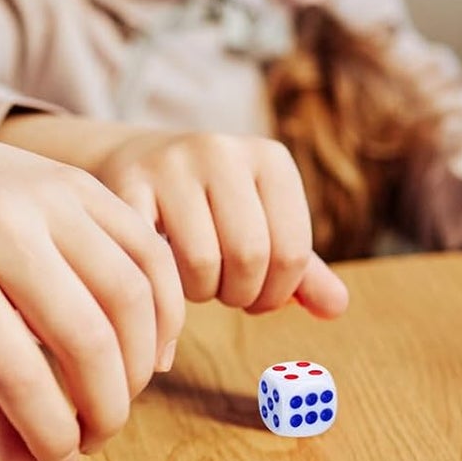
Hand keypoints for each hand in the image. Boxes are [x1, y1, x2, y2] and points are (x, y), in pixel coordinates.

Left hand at [0, 104, 184, 460]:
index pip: (17, 374)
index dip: (51, 433)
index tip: (60, 460)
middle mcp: (1, 223)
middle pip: (88, 337)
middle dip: (106, 408)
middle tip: (96, 437)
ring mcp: (50, 194)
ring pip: (132, 295)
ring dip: (138, 365)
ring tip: (118, 397)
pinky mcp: (84, 181)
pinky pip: (148, 251)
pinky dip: (161, 309)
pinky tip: (146, 347)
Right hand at [89, 129, 348, 317]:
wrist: (134, 162)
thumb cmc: (211, 207)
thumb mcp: (261, 225)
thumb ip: (300, 269)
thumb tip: (336, 309)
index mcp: (270, 158)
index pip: (293, 253)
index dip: (277, 293)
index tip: (258, 296)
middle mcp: (223, 151)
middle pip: (250, 258)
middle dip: (240, 295)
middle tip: (225, 294)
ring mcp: (171, 165)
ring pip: (200, 264)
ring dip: (199, 294)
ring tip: (194, 283)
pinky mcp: (125, 185)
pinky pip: (152, 260)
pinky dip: (159, 292)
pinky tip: (158, 290)